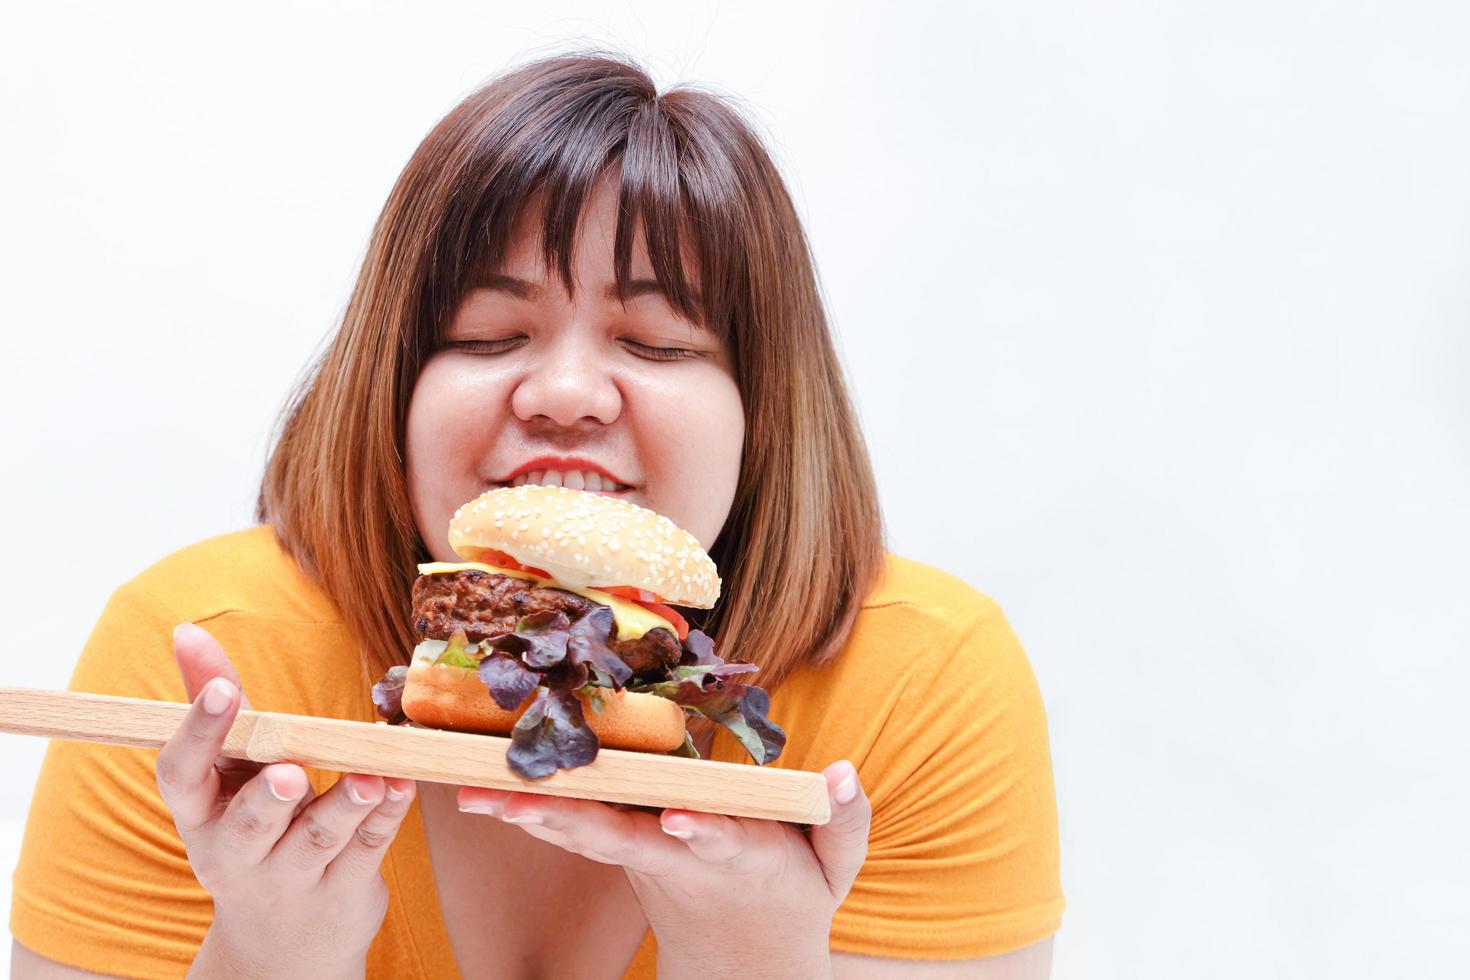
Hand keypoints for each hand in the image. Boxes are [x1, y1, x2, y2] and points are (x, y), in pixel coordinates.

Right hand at [155, 622, 416, 975]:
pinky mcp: (344, 889)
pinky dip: (388, 814)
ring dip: (345, 805)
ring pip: (319, 838)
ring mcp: (292, 878)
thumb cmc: (249, 828)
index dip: (199, 733)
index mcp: (199, 815)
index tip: (226, 690)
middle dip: (270, 798)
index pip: (180, 775)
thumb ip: (215, 703)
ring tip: (369, 778)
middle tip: (290, 773)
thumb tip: (188, 630)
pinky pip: (369, 846)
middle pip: (250, 824)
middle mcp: (237, 853)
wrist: (282, 944)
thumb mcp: (226, 775)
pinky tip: (403, 784)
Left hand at [457, 759, 870, 978]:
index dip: (700, 832)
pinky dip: (532, 811)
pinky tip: (483, 790)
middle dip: (575, 823)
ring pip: (586, 835)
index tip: (676, 820)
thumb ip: (845, 821)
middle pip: (625, 842)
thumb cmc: (793, 894)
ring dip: (533, 817)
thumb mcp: (836, 869)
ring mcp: (643, 859)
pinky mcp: (622, 851)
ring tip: (477, 794)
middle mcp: (678, 860)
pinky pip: (575, 828)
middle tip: (520, 805)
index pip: (717, 843)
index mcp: (739, 858)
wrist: (745, 958)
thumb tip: (844, 772)